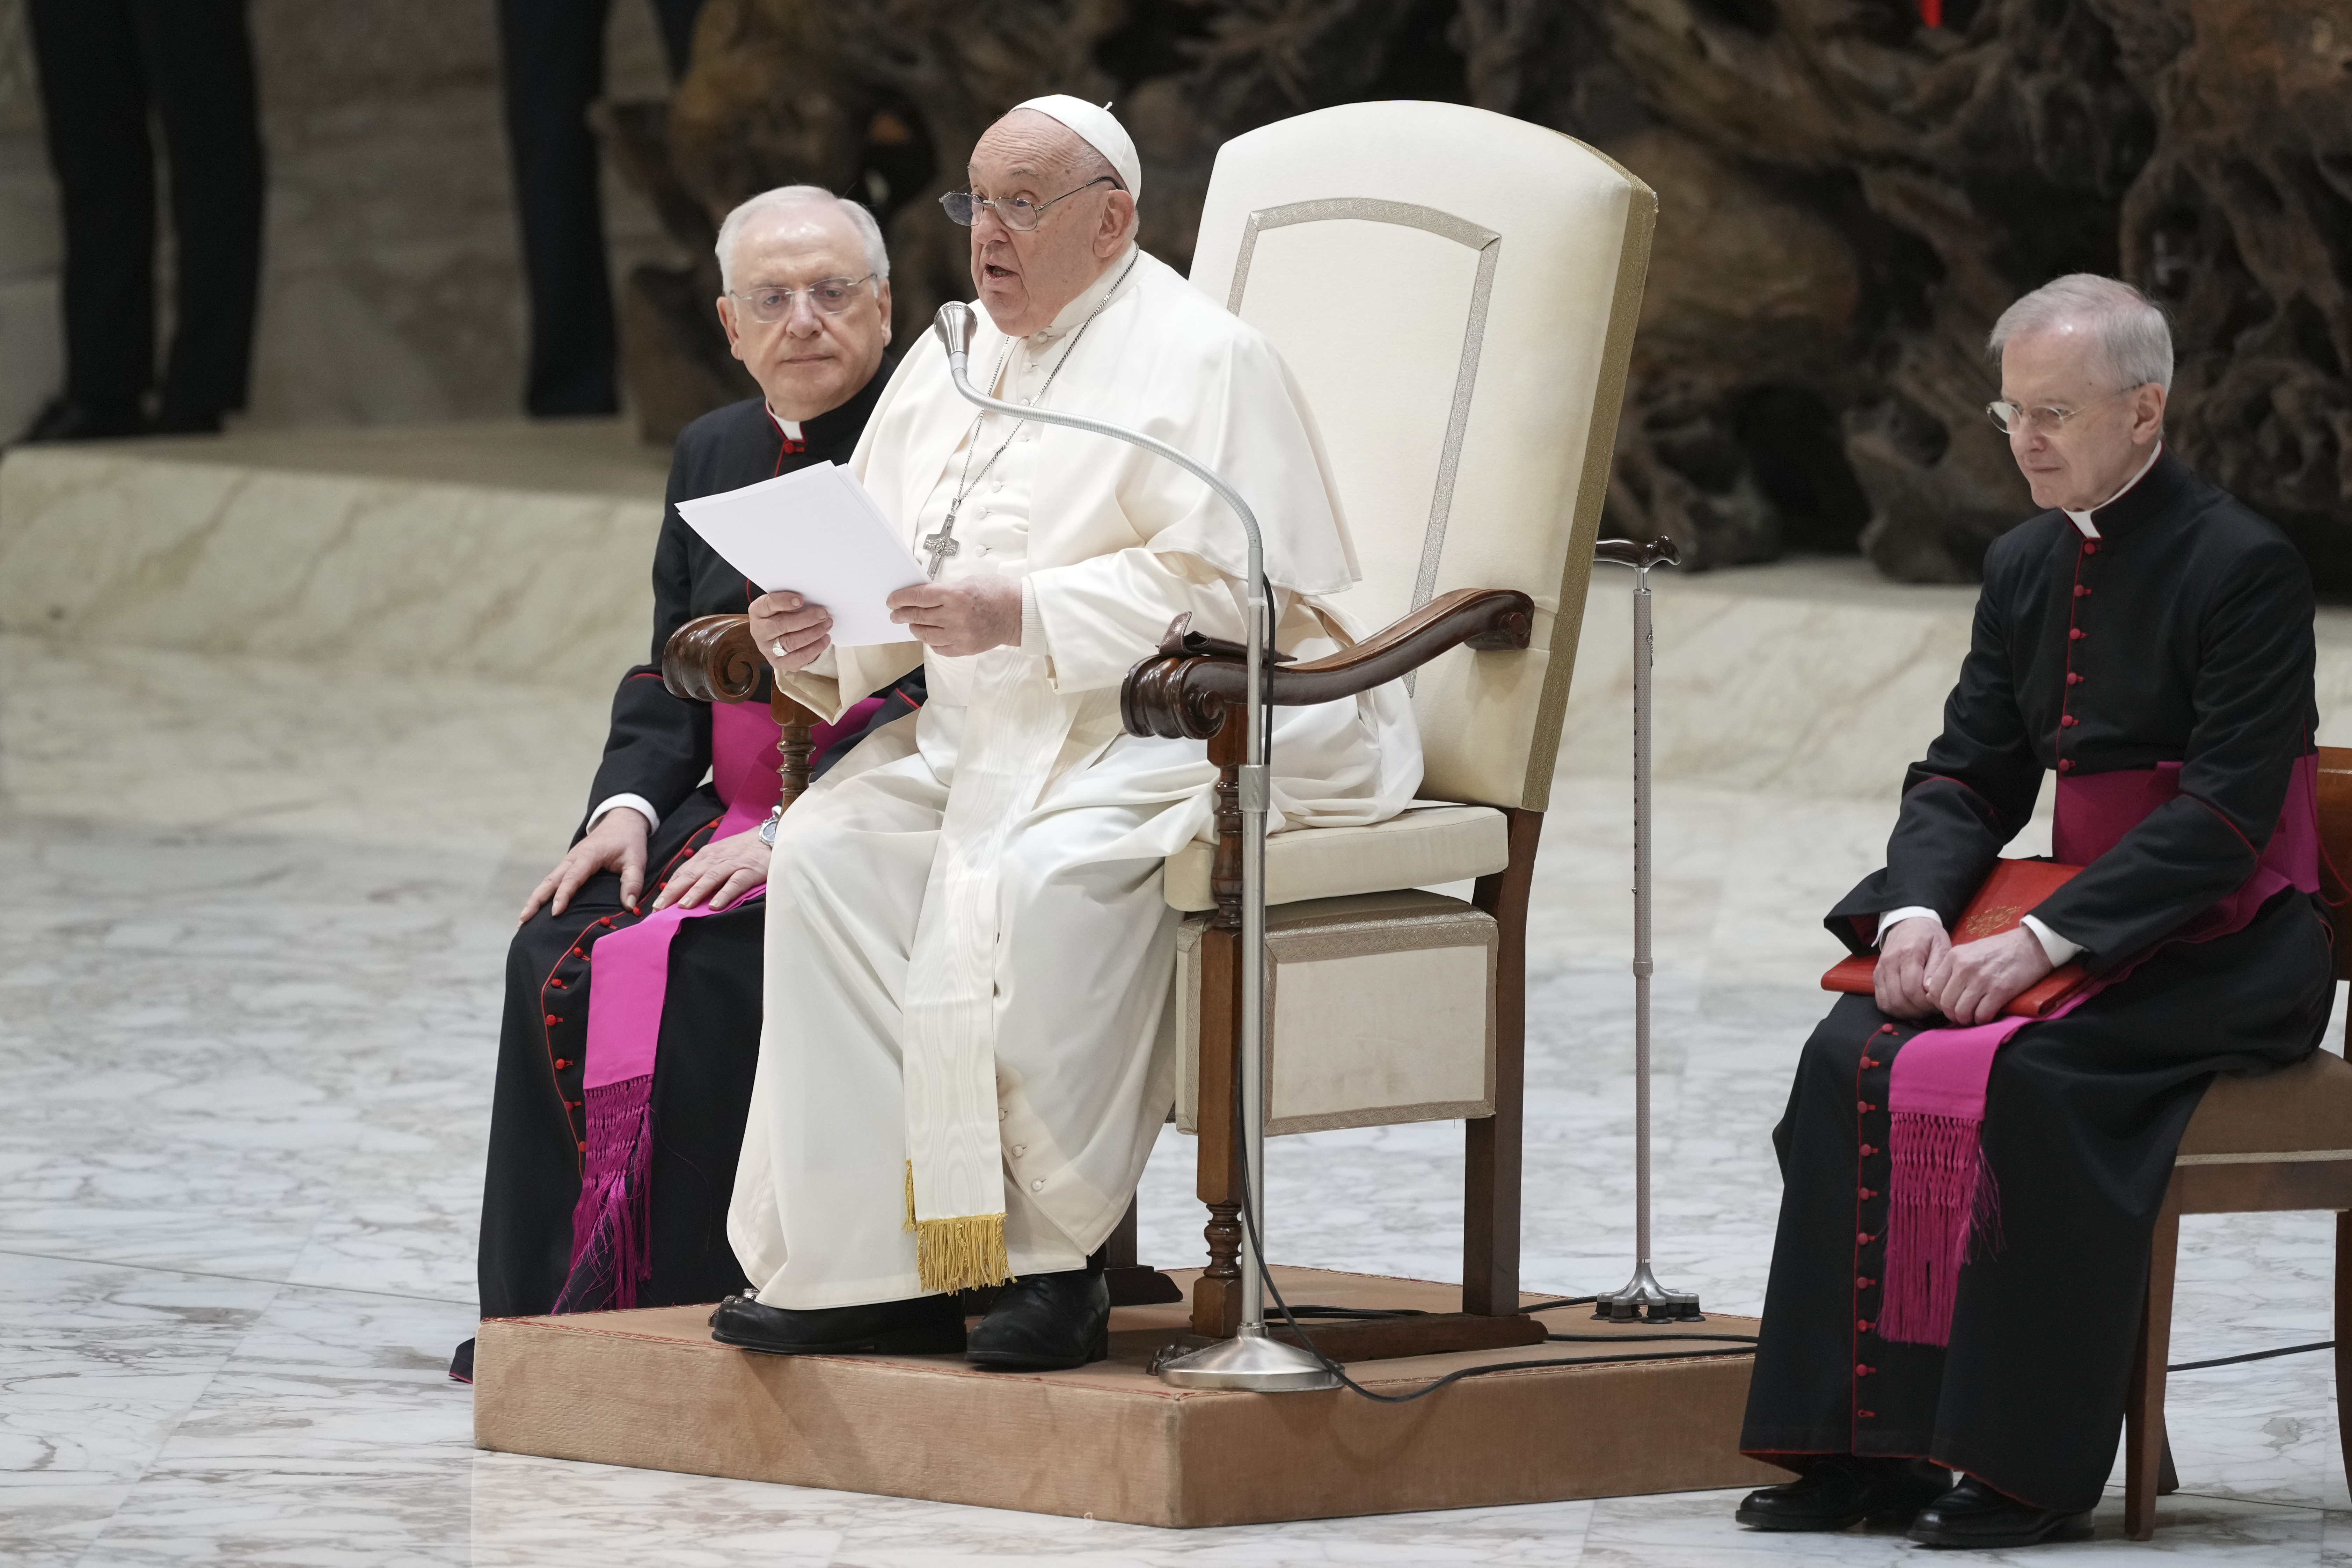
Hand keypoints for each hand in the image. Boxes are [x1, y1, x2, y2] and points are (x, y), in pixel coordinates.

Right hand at [522, 807, 647, 922]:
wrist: (621, 821)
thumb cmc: (629, 840)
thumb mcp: (637, 859)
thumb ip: (633, 881)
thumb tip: (629, 905)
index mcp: (588, 855)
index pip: (572, 878)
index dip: (563, 895)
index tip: (555, 913)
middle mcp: (573, 858)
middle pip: (550, 880)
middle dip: (536, 900)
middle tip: (523, 920)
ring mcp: (569, 861)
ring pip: (548, 880)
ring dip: (535, 898)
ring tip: (523, 919)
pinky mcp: (570, 864)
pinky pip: (553, 880)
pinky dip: (543, 894)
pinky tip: (537, 908)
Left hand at [651, 827, 770, 911]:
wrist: (770, 836)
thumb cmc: (742, 850)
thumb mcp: (718, 856)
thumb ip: (703, 870)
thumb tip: (684, 890)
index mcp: (705, 857)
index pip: (683, 873)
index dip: (669, 889)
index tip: (656, 905)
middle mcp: (715, 859)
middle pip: (690, 876)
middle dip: (673, 893)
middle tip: (660, 909)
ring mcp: (732, 865)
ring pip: (710, 879)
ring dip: (695, 892)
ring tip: (683, 907)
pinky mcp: (749, 871)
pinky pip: (735, 883)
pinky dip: (724, 894)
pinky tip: (715, 906)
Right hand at [751, 591, 831, 671]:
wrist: (777, 637)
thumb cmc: (782, 615)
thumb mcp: (782, 604)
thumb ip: (792, 601)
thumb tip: (813, 600)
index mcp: (757, 612)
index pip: (767, 604)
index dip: (783, 602)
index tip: (800, 600)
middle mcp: (758, 631)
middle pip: (781, 625)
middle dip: (805, 619)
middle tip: (822, 614)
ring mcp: (767, 649)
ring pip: (791, 643)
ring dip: (813, 634)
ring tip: (826, 625)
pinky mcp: (778, 662)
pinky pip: (798, 658)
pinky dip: (814, 649)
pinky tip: (824, 639)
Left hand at [886, 576, 1022, 657]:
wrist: (1019, 614)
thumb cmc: (997, 593)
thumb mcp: (968, 581)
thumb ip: (945, 590)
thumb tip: (924, 596)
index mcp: (955, 595)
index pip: (918, 597)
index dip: (900, 598)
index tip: (892, 600)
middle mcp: (954, 617)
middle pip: (918, 616)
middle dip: (902, 614)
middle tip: (895, 613)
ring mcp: (959, 635)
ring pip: (925, 634)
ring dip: (915, 627)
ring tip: (913, 623)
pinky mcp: (964, 649)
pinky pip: (938, 648)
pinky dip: (931, 641)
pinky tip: (930, 634)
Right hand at [1874, 917, 1947, 1019]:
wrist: (1907, 923)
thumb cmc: (1928, 935)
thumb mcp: (1941, 945)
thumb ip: (1936, 967)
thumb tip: (1929, 990)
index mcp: (1908, 954)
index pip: (1912, 989)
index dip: (1925, 1003)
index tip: (1938, 1004)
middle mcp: (1889, 963)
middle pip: (1899, 1000)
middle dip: (1917, 1011)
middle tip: (1931, 1009)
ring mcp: (1880, 970)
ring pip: (1888, 1003)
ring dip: (1906, 1013)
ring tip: (1921, 1009)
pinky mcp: (1876, 976)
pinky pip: (1881, 1001)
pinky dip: (1895, 1009)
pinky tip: (1908, 1006)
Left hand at [1924, 925, 2054, 1025]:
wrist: (2030, 944)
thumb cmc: (1998, 950)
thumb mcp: (1968, 951)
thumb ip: (1951, 969)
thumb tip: (1934, 993)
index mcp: (1954, 957)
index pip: (1933, 990)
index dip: (1939, 1003)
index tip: (1949, 1006)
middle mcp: (1965, 967)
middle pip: (1945, 1004)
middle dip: (1952, 1015)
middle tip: (1961, 1015)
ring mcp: (1982, 979)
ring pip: (1961, 1012)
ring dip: (1966, 1020)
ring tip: (1973, 1017)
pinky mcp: (2000, 990)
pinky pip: (1982, 1015)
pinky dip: (1982, 1020)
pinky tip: (1985, 1016)